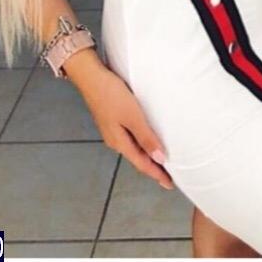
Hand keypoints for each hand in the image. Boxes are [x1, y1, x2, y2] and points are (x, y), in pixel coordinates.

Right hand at [79, 62, 174, 189]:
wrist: (91, 77)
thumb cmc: (111, 95)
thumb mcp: (133, 116)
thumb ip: (146, 137)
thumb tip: (160, 159)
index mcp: (119, 143)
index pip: (142, 164)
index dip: (157, 174)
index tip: (170, 184)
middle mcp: (115, 140)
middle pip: (138, 158)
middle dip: (153, 167)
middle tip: (169, 174)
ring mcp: (113, 129)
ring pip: (134, 147)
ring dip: (148, 154)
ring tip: (162, 158)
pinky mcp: (113, 119)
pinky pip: (131, 136)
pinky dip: (142, 141)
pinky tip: (147, 137)